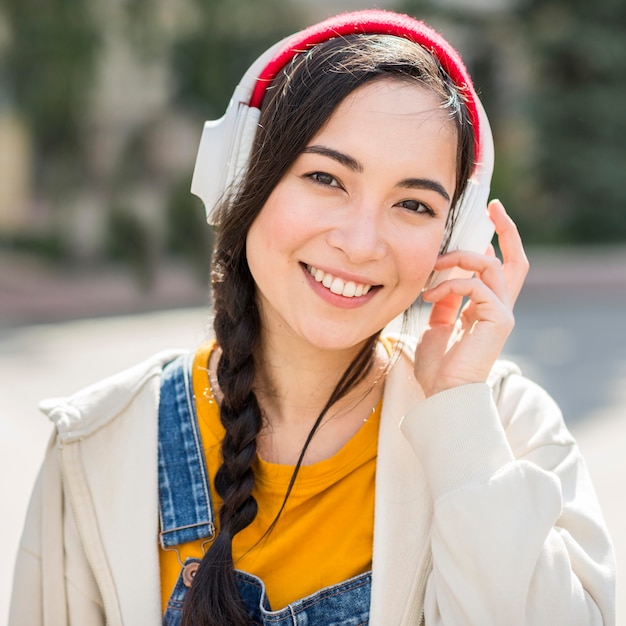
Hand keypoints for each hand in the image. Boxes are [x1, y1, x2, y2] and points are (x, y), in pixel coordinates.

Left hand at [414, 200, 528, 396]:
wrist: (443, 394)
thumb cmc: (437, 366)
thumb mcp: (436, 325)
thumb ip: (444, 303)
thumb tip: (439, 282)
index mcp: (485, 308)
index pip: (497, 269)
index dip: (493, 244)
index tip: (483, 222)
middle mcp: (499, 307)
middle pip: (514, 261)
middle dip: (507, 230)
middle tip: (493, 207)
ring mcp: (501, 313)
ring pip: (492, 265)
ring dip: (460, 257)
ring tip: (434, 265)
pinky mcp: (499, 319)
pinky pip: (477, 285)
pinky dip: (450, 285)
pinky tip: (429, 296)